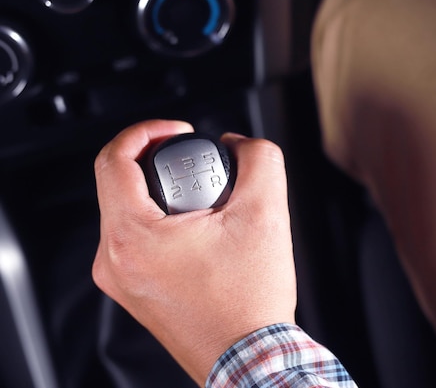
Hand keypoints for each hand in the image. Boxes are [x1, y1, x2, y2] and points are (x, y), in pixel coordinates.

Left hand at [92, 119, 296, 385]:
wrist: (249, 358)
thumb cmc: (249, 303)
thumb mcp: (267, 214)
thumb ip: (259, 159)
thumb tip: (239, 144)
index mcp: (132, 238)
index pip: (114, 159)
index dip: (148, 131)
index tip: (178, 132)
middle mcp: (113, 261)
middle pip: (119, 184)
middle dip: (160, 163)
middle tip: (197, 165)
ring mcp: (120, 279)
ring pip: (128, 211)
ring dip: (162, 193)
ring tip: (202, 201)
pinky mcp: (133, 290)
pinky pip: (135, 239)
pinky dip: (162, 221)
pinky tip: (196, 230)